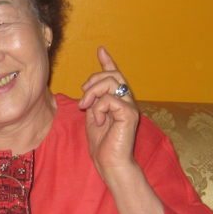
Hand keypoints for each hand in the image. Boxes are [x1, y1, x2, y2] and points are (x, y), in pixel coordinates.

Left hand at [79, 46, 140, 180]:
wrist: (110, 163)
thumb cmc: (102, 145)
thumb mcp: (93, 117)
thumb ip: (93, 102)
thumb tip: (88, 89)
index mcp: (119, 101)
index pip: (115, 76)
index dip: (108, 62)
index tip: (101, 50)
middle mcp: (127, 101)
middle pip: (112, 75)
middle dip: (92, 81)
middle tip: (82, 99)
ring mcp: (130, 106)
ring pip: (110, 83)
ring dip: (92, 93)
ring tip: (85, 108)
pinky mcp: (129, 114)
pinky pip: (109, 100)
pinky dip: (99, 109)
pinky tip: (99, 122)